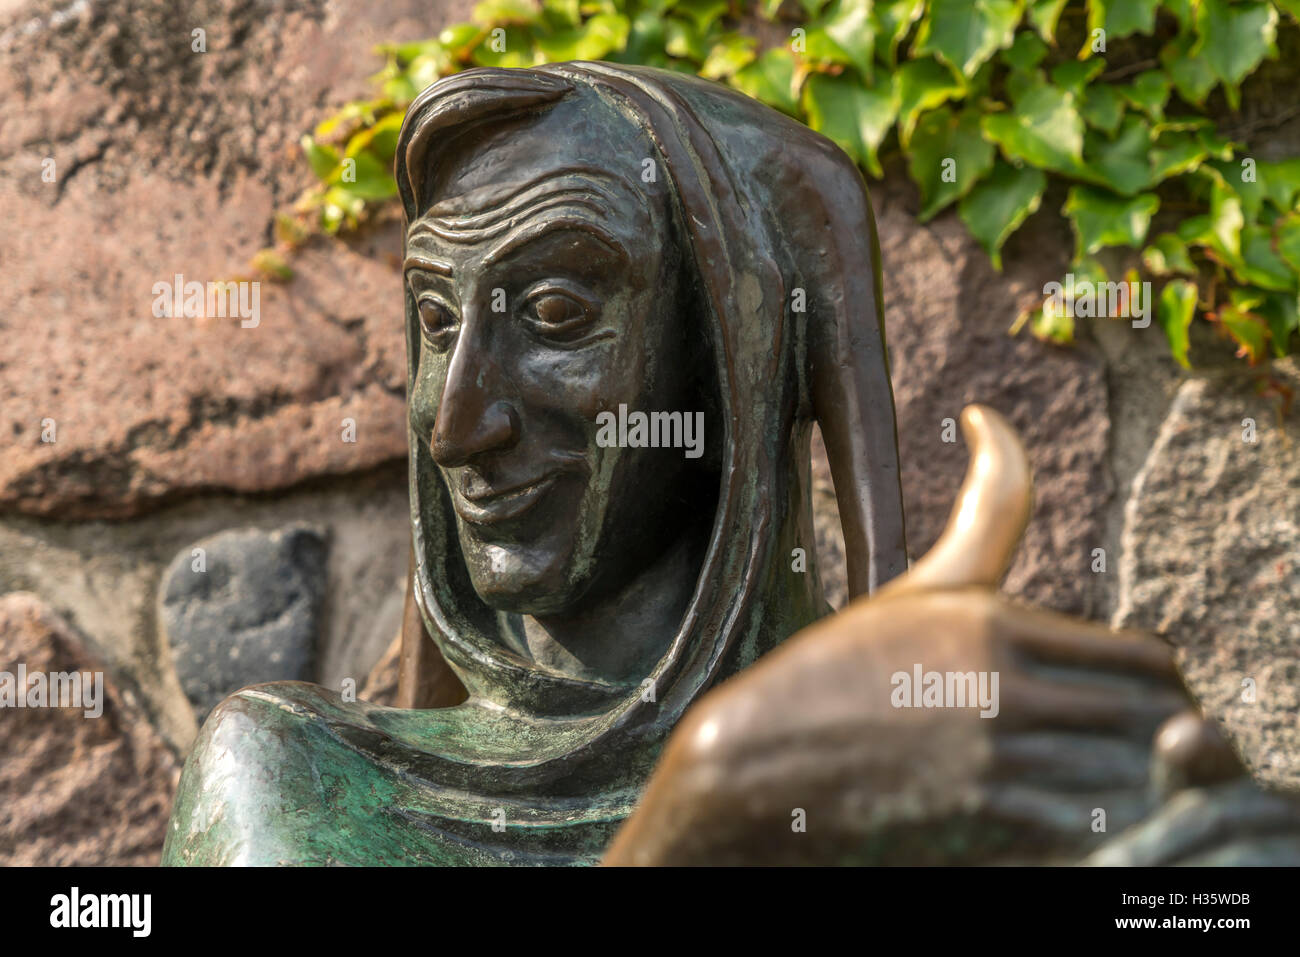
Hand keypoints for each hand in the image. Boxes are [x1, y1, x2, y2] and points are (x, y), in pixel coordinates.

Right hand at [603, 407, 1236, 864]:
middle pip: (1152, 718)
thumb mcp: (920, 586)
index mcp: (992, 623)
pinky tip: (1065, 815)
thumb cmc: (842, 668)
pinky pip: (1089, 829)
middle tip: (1137, 748)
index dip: (1159, 688)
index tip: (1138, 704)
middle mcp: (999, 685)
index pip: (1147, 660)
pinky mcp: (977, 820)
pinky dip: (1098, 828)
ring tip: (1107, 783)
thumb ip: (984, 509)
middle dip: (1160, 736)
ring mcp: (988, 758)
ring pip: (1131, 779)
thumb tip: (988, 414)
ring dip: (1134, 786)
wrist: (759, 759)